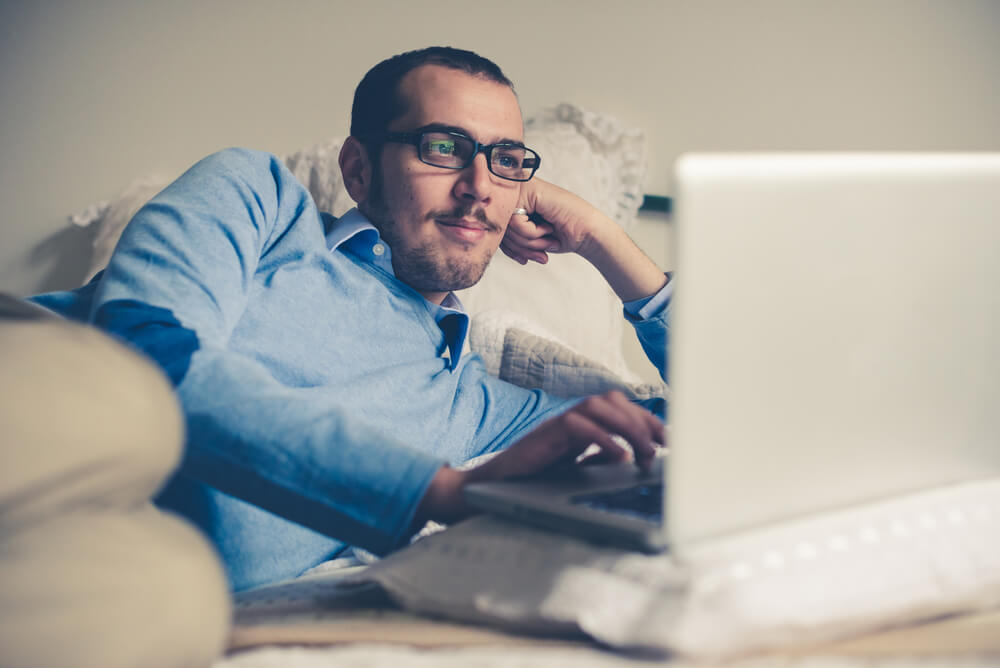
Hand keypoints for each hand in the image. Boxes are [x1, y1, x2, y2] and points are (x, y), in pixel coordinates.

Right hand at [414, 391, 664, 523]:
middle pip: (611, 400)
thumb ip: (598, 460)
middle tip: (661, 446)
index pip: (618, 408)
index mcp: (580, 426)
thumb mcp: (573, 472)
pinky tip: (619, 457)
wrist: (487, 492)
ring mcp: (555, 425)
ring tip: (643, 452)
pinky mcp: (543, 436)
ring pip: (597, 406)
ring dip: (627, 427)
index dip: (645, 418)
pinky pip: (576, 426)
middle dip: (642, 420)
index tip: (668, 438)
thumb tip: (634, 459)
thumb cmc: (528, 484)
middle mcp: (569, 420)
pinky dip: (602, 439)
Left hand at [501, 178, 667, 302]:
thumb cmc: (559, 236)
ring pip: (506, 227)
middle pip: (498, 228)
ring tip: (547, 236)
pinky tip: (549, 228)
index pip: (494, 229)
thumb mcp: (525, 239)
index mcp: (512, 201)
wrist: (587, 234)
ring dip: (529, 242)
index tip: (526, 257)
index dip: (510, 249)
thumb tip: (479, 236)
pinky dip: (533, 234)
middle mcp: (514, 191)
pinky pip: (515, 222)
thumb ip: (504, 236)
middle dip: (521, 247)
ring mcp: (521, 187)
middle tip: (542, 247)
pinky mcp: (529, 189)